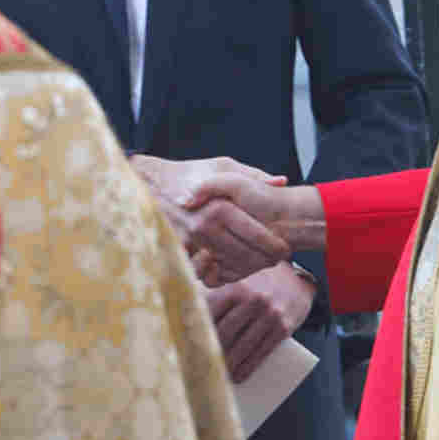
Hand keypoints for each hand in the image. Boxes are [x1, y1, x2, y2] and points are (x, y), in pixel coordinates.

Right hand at [129, 154, 288, 277]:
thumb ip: (254, 175)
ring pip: (227, 267)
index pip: (256, 235)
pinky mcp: (179, 251)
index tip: (286, 250)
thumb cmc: (192, 172)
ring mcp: (190, 242)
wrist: (153, 182)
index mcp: (220, 207)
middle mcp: (204, 226)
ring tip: (258, 264)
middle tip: (277, 261)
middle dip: (264, 261)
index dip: (274, 246)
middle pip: (244, 256)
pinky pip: (205, 272)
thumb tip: (281, 181)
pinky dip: (220, 272)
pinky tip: (231, 265)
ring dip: (246, 269)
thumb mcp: (223, 166)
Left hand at [205, 264, 314, 382]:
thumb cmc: (261, 286)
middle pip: (226, 331)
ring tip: (218, 375)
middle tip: (200, 364)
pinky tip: (238, 376)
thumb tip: (195, 320)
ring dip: (229, 363)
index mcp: (238, 287)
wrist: (296, 282)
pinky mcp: (283, 328)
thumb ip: (222, 297)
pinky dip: (248, 367)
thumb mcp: (242, 284)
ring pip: (243, 345)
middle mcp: (254, 300)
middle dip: (212, 350)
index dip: (199, 328)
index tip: (187, 343)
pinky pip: (262, 352)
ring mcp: (270, 315)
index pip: (212, 310)